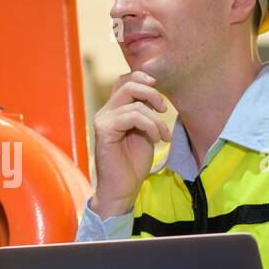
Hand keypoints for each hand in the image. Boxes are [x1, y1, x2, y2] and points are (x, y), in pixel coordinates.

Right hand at [90, 71, 170, 218]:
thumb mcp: (145, 132)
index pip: (125, 80)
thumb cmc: (133, 164)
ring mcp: (103, 119)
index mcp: (115, 110)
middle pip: (128, 83)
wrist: (122, 189)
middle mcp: (106, 112)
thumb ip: (146, 112)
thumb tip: (155, 95)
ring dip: (156, 118)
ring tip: (163, 135)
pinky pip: (132, 116)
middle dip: (152, 93)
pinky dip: (150, 125)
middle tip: (165, 109)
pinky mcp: (104, 130)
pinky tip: (155, 139)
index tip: (160, 95)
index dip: (143, 79)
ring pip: (133, 100)